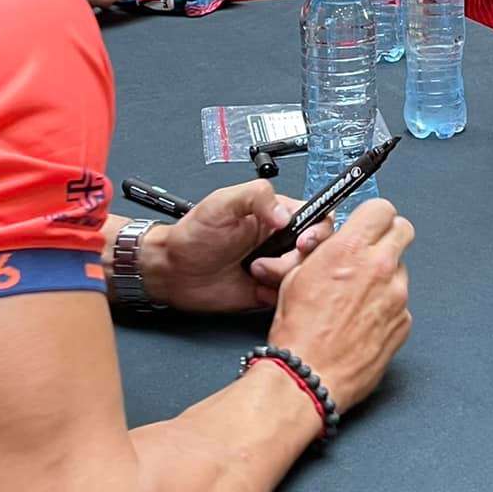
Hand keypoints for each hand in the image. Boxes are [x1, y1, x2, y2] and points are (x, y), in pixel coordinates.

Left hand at [148, 183, 333, 313]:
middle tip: (266, 259)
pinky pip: (290, 295)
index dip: (318, 231)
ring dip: (281, 276)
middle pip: (317, 251)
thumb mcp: (223, 203)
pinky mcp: (270, 289)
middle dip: (296, 258)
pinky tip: (256, 287)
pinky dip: (277, 294)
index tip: (303, 241)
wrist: (174, 272)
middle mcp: (282, 240)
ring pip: (304, 274)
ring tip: (253, 270)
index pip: (318, 217)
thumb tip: (284, 213)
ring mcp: (278, 266)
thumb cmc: (193, 234)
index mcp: (278, 214)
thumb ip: (257, 195)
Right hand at [268, 198, 414, 410]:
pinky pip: (401, 303)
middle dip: (389, 235)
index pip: (382, 208)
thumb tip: (329, 242)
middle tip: (372, 250)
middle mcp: (379, 268)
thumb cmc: (297, 332)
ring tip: (358, 297)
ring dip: (386, 275)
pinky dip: (386, 307)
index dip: (374, 215)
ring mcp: (396, 296)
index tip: (368, 223)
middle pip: (404, 230)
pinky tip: (364, 321)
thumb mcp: (294, 277)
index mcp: (350, 250)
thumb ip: (320, 252)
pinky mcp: (404, 322)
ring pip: (402, 269)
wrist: (309, 375)